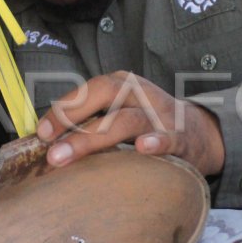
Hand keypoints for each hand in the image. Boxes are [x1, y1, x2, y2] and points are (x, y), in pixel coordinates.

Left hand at [35, 71, 225, 177]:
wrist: (200, 134)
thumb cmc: (147, 125)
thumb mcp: (119, 112)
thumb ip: (88, 121)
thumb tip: (44, 140)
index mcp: (122, 86)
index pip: (88, 90)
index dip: (63, 108)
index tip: (42, 133)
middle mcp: (140, 95)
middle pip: (105, 97)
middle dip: (73, 122)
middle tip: (50, 152)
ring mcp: (161, 116)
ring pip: (128, 121)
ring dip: (95, 138)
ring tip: (68, 156)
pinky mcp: (181, 139)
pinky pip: (168, 139)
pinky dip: (156, 142)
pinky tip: (142, 149)